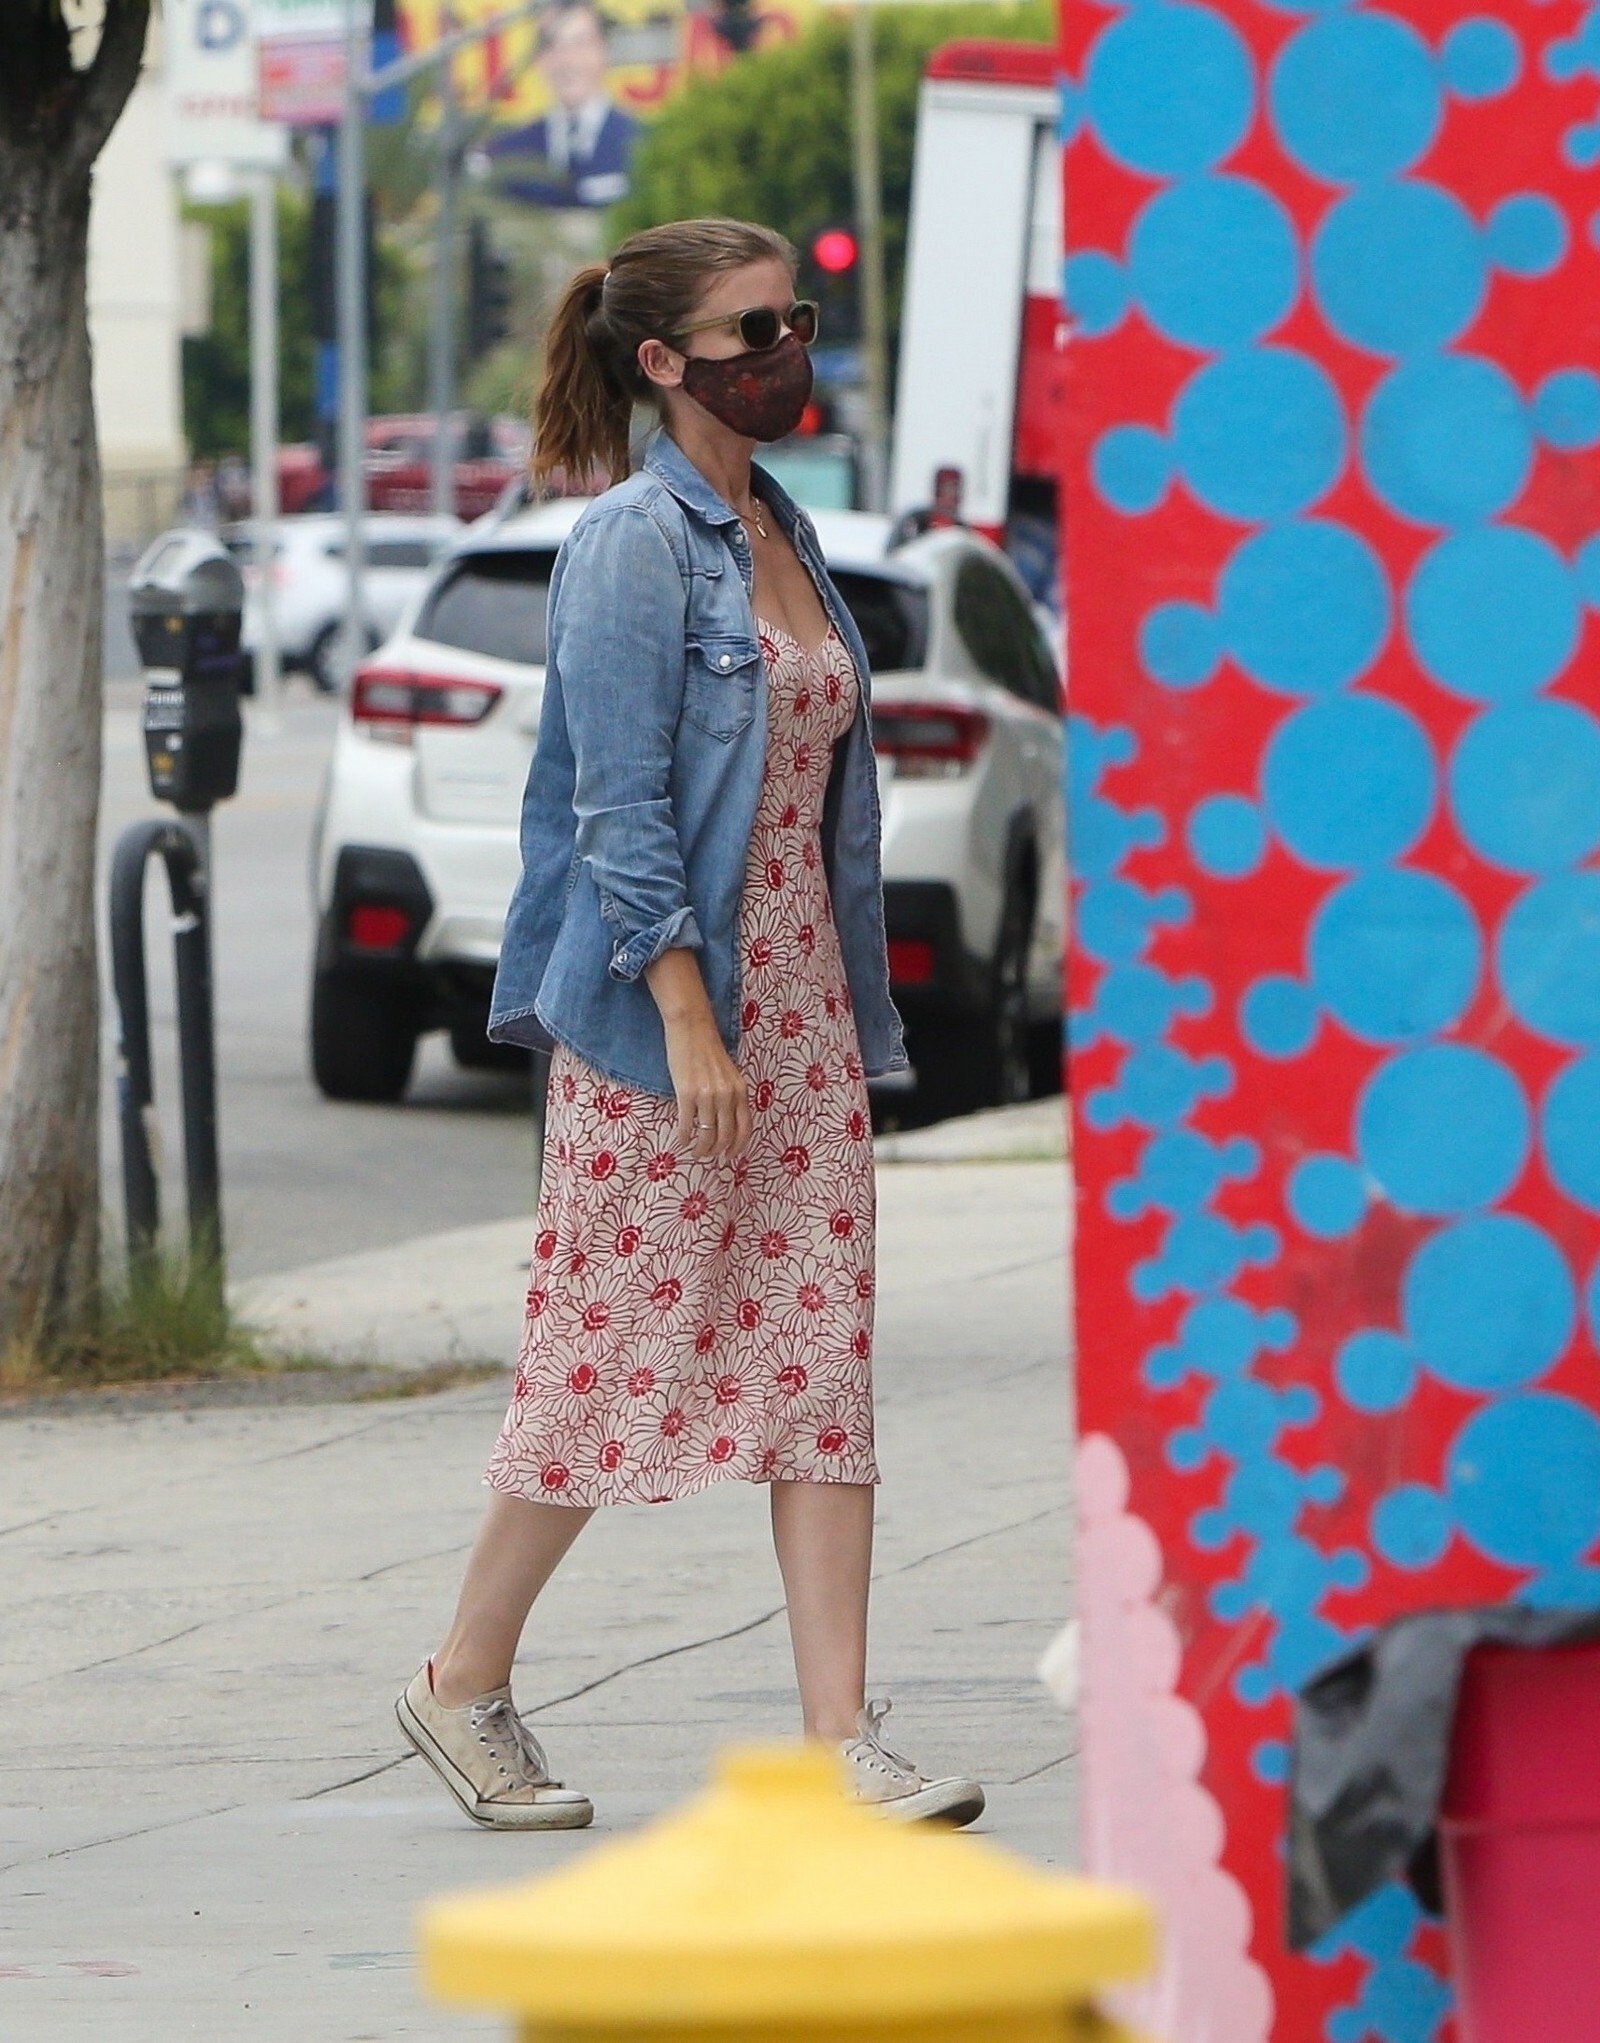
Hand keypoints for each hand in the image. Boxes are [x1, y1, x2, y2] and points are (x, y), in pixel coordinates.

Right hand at [664, 1012, 751, 1161]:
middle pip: (725, 1135)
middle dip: (716, 1151)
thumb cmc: (709, 1050)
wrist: (691, 1028)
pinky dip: (684, 1136)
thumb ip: (731, 1096)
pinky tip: (682, 1139)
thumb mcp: (729, 1074)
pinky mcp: (686, 1093)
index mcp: (740, 1091)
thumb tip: (725, 1123)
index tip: (730, 1156)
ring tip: (695, 1152)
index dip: (738, 1146)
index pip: (745, 1128)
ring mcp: (707, 1095)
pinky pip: (687, 1123)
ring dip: (700, 1148)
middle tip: (708, 1156)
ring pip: (706, 1134)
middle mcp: (726, 1095)